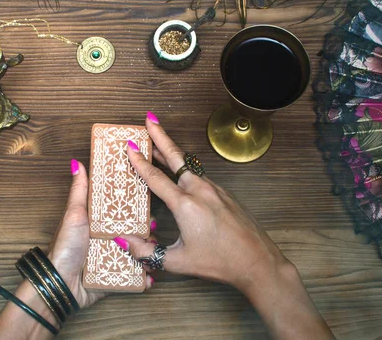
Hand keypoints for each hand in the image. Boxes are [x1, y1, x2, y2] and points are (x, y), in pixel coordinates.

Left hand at [48, 158, 153, 309]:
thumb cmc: (65, 247)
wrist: (62, 283)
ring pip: (139, 254)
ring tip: (152, 254)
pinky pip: (135, 276)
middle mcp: (109, 240)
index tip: (149, 202)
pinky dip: (144, 277)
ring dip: (149, 254)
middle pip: (135, 233)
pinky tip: (150, 277)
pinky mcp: (117, 277)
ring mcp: (114, 259)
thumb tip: (76, 163)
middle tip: (152, 230)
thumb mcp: (74, 215)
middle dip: (147, 233)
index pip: (123, 212)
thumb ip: (79, 190)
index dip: (137, 207)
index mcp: (100, 223)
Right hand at [117, 113, 288, 293]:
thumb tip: (123, 241)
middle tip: (149, 119)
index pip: (156, 178)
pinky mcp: (225, 195)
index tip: (130, 146)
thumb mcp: (178, 261)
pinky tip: (181, 175)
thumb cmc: (219, 263)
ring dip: (172, 155)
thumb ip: (147, 251)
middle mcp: (200, 191)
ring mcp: (215, 190)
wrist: (258, 262)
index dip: (140, 162)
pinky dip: (186, 170)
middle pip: (175, 157)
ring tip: (158, 146)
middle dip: (160, 136)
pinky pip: (200, 176)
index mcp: (185, 205)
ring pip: (188, 167)